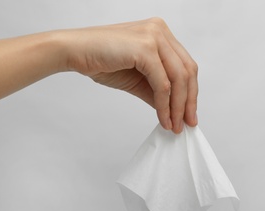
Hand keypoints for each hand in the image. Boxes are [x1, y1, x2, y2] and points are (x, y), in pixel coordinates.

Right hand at [63, 17, 197, 132]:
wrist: (74, 52)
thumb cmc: (101, 60)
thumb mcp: (138, 80)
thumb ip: (158, 92)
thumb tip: (173, 110)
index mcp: (160, 34)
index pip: (185, 66)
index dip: (190, 92)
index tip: (188, 114)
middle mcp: (160, 31)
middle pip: (188, 71)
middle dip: (188, 101)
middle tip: (186, 123)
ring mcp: (154, 37)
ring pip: (179, 78)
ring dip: (178, 106)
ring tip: (174, 125)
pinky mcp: (146, 48)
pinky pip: (163, 84)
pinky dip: (164, 105)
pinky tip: (163, 118)